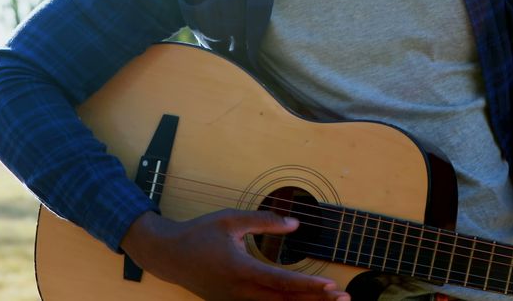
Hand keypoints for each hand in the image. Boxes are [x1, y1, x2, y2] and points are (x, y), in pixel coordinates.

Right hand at [120, 209, 349, 300]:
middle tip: (344, 299)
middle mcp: (239, 291)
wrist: (168, 255)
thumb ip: (265, 221)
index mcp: (240, 269)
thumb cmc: (200, 233)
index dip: (309, 285)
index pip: (281, 281)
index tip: (332, 286)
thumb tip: (296, 223)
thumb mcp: (232, 220)